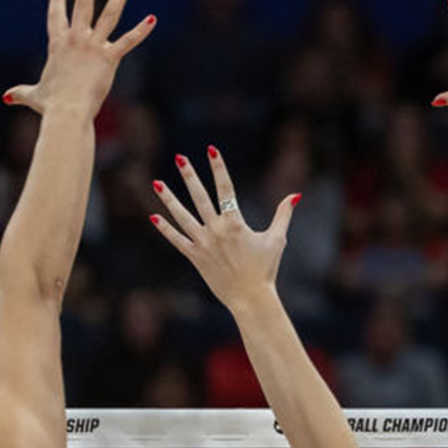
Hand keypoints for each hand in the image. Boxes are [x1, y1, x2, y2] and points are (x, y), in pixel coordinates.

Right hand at [3, 0, 154, 117]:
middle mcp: (76, 39)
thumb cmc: (50, 105)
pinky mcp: (109, 57)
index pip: (56, 18)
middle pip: (83, 4)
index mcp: (57, 45)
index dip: (57, 3)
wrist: (67, 110)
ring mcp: (93, 46)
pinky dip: (141, 30)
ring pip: (109, 14)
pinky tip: (152, 19)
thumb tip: (6, 98)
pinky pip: (129, 41)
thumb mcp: (33, 96)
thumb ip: (20, 93)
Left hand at [149, 146, 300, 310]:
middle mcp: (216, 230)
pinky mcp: (195, 257)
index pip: (225, 188)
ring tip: (157, 182)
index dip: (218, 167)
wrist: (250, 298)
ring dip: (169, 198)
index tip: (211, 150)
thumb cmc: (265, 268)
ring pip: (182, 216)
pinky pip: (176, 240)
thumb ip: (283, 215)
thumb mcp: (277, 239)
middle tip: (179, 157)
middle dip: (189, 175)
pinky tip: (153, 216)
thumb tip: (295, 195)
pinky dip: (165, 229)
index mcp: (235, 223)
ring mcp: (203, 243)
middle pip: (200, 197)